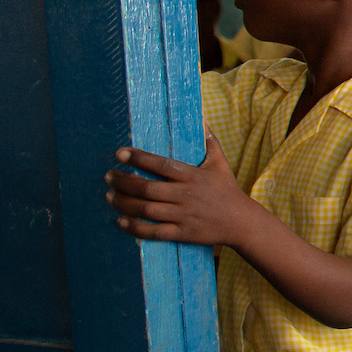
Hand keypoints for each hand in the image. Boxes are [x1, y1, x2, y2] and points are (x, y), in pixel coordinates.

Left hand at [106, 136, 261, 247]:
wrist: (242, 222)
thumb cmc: (228, 190)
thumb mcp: (221, 163)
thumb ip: (209, 141)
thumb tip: (202, 118)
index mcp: (193, 176)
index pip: (162, 165)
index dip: (139, 158)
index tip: (120, 154)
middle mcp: (186, 195)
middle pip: (147, 189)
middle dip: (124, 182)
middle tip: (109, 176)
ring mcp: (183, 215)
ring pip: (146, 210)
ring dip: (123, 203)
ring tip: (109, 196)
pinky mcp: (182, 233)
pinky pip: (154, 232)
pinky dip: (135, 227)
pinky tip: (121, 221)